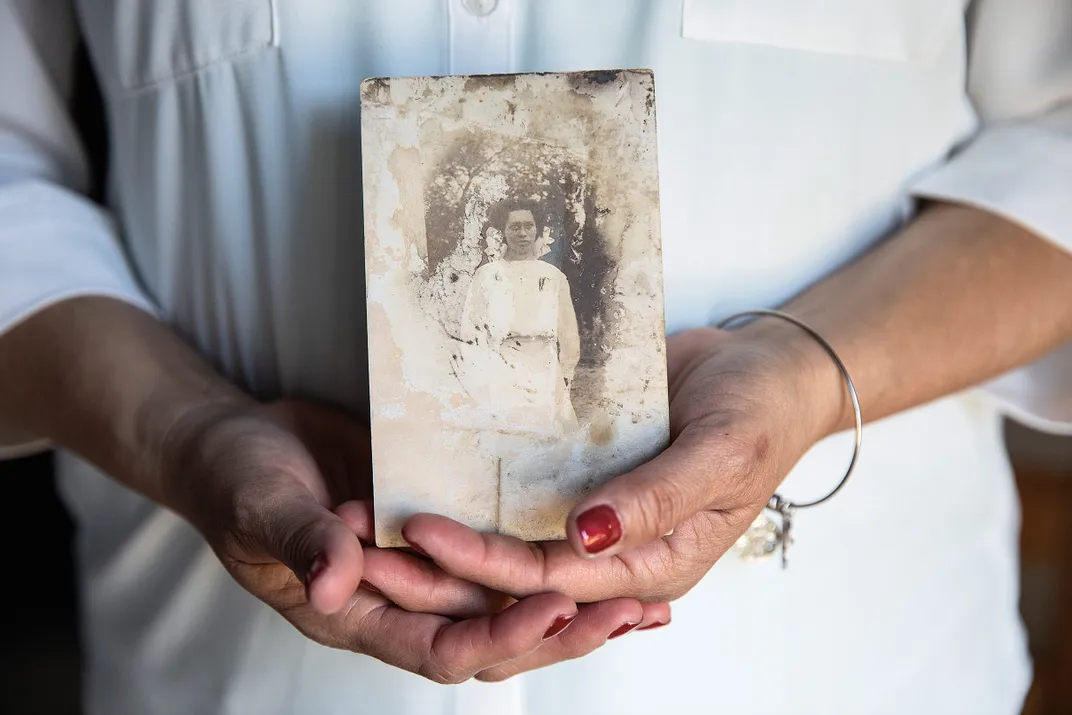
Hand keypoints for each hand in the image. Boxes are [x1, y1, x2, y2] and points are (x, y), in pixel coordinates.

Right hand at [160, 399, 668, 681]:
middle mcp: (403, 599)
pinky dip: (546, 551)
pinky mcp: (442, 521)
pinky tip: (598, 538)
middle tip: (631, 610)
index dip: (501, 636)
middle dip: (563, 629)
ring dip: (573, 601)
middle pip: (494, 635)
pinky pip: (500, 546)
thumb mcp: (261, 506)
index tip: (558, 609)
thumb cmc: (236, 480)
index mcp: (360, 615)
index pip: (442, 647)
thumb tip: (337, 582)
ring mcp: (426, 564)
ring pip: (506, 597)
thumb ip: (298, 542)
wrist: (237, 442)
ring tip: (644, 594)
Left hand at [398, 323, 841, 602]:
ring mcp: (593, 513)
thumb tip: (585, 538)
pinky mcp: (579, 474)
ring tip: (376, 512)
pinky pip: (521, 491)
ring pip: (507, 539)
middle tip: (367, 537)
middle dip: (441, 569)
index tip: (423, 532)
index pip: (552, 580)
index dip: (485, 564)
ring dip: (446, 537)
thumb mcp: (723, 455)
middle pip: (513, 577)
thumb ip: (658, 499)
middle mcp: (613, 551)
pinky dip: (476, 489)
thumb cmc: (760, 416)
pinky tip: (426, 473)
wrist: (767, 371)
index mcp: (650, 565)